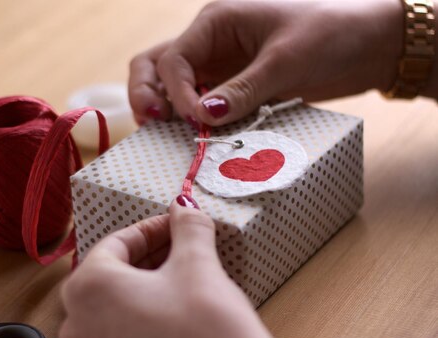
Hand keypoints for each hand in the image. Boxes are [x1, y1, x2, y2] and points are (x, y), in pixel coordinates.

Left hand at [59, 200, 297, 337]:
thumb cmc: (209, 328)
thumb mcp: (198, 263)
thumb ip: (186, 227)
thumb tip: (184, 208)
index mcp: (88, 289)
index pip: (115, 244)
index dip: (150, 230)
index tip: (174, 225)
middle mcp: (78, 327)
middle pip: (106, 278)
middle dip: (143, 259)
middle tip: (176, 249)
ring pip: (109, 312)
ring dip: (138, 292)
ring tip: (175, 282)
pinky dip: (136, 325)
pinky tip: (169, 320)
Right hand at [128, 0, 402, 126]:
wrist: (368, 44)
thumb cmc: (331, 34)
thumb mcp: (285, 61)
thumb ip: (243, 90)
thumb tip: (204, 117)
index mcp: (216, 21)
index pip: (174, 59)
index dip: (176, 92)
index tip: (196, 120)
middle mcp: (209, 43)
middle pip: (155, 66)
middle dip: (147, 94)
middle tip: (152, 124)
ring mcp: (219, 66)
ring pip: (172, 87)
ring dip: (166, 110)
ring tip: (168, 136)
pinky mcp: (233, 87)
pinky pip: (201, 104)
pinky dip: (193, 121)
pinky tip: (199, 138)